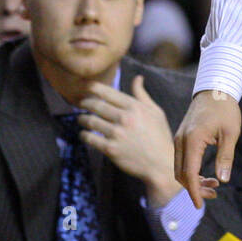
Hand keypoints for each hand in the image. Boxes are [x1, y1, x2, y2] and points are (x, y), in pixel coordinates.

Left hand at [79, 75, 210, 205]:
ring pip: (91, 121)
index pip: (109, 92)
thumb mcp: (155, 112)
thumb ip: (142, 95)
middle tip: (81, 103)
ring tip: (80, 118)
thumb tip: (137, 78)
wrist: (161, 163)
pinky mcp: (110, 149)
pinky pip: (90, 138)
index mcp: (135, 107)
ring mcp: (117, 134)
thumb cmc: (159, 136)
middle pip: (96, 105)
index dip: (94, 87)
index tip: (87, 86)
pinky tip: (84, 134)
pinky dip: (84, 135)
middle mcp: (125, 118)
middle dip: (85, 102)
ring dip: (82, 118)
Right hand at [174, 88, 241, 208]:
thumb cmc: (225, 110)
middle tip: (213, 194)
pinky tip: (205, 175)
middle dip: (194, 188)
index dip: (194, 191)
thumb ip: (225, 157)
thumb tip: (223, 180)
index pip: (189, 173)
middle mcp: (181, 141)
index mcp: (193, 140)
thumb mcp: (231, 133)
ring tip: (213, 185)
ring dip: (193, 180)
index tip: (200, 205)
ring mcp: (179, 139)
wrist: (215, 89)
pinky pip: (181, 160)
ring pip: (179, 168)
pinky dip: (190, 171)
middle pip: (181, 174)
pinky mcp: (181, 138)